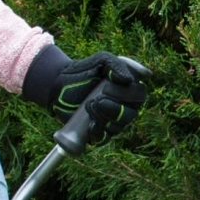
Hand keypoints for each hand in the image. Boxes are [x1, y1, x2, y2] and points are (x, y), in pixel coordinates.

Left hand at [24, 45, 151, 142]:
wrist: (59, 84)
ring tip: (87, 106)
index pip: (140, 95)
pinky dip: (97, 132)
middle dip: (113, 108)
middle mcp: (124, 107)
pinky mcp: (98, 132)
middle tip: (95, 99)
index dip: (126, 94)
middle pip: (130, 115)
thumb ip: (117, 64)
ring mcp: (112, 122)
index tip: (107, 86)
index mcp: (129, 90)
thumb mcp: (101, 60)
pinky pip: (104, 138)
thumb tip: (129, 80)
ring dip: (102, 117)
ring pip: (117, 127)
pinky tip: (89, 124)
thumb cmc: (83, 71)